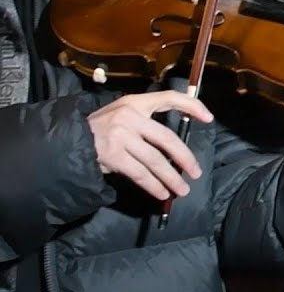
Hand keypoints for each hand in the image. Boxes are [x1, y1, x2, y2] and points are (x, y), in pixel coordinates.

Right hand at [87, 92, 213, 200]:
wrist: (66, 141)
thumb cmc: (98, 130)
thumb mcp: (120, 115)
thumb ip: (145, 123)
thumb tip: (175, 146)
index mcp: (134, 103)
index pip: (169, 98)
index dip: (191, 106)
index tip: (208, 118)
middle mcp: (129, 116)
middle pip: (167, 139)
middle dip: (185, 158)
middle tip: (196, 172)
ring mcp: (120, 136)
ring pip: (155, 160)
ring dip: (171, 178)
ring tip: (182, 189)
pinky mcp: (113, 155)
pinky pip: (140, 173)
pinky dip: (154, 185)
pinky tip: (162, 193)